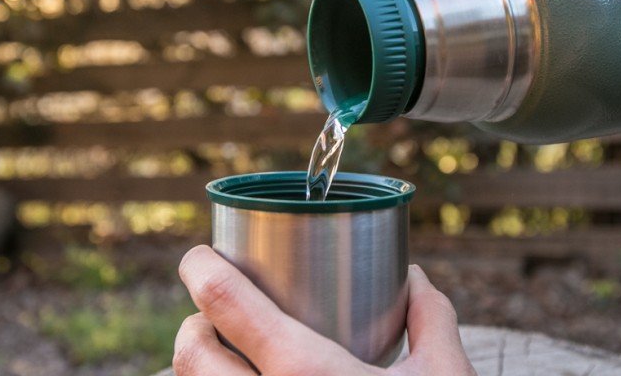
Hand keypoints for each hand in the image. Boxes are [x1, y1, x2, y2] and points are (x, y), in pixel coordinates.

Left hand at [174, 245, 476, 375]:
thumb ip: (430, 319)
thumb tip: (412, 277)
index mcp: (306, 372)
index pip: (224, 303)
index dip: (200, 267)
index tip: (200, 256)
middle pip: (190, 352)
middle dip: (193, 324)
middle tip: (215, 315)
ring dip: (197, 370)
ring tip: (227, 358)